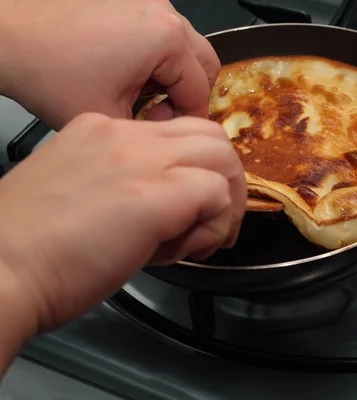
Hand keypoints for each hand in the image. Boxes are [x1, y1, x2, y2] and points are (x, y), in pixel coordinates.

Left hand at [0, 0, 218, 128]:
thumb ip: (155, 134)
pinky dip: (155, 58)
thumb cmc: (50, 71)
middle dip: (188, 95)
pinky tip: (127, 74)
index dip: (188, 122)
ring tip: (140, 95)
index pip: (200, 92)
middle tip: (160, 116)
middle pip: (204, 65)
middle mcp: (164, 14)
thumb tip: (170, 138)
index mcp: (167, 40)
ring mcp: (146, 3)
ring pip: (185, 48)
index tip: (171, 135)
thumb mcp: (110, 119)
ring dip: (173, 76)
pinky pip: (161, 34)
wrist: (8, 37)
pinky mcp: (129, 1)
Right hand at [0, 113, 245, 331]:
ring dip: (225, 201)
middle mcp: (123, 135)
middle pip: (209, 135)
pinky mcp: (155, 196)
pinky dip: (216, 224)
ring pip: (221, 157)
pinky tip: (188, 249)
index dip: (196, 170)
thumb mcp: (81, 192)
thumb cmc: (32, 248)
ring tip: (205, 238)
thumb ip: (125, 185)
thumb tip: (170, 206)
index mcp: (102, 130)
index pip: (176, 133)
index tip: (196, 206)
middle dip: (225, 180)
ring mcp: (140, 160)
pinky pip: (216, 195)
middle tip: (217, 220)